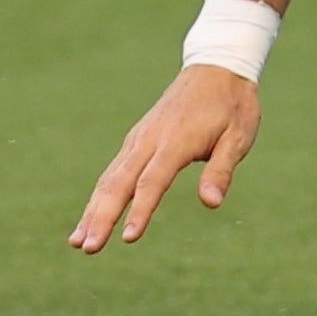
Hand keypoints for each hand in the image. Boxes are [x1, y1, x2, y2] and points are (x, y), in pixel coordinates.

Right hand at [70, 65, 260, 253]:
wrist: (216, 67)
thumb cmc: (232, 105)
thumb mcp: (238, 137)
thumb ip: (221, 170)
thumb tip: (211, 202)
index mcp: (176, 140)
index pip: (153, 181)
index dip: (140, 211)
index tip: (128, 238)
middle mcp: (149, 139)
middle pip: (120, 183)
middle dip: (102, 217)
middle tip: (87, 248)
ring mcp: (139, 138)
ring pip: (110, 178)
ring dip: (93, 210)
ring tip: (77, 242)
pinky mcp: (136, 139)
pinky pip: (113, 171)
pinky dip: (99, 195)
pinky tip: (90, 217)